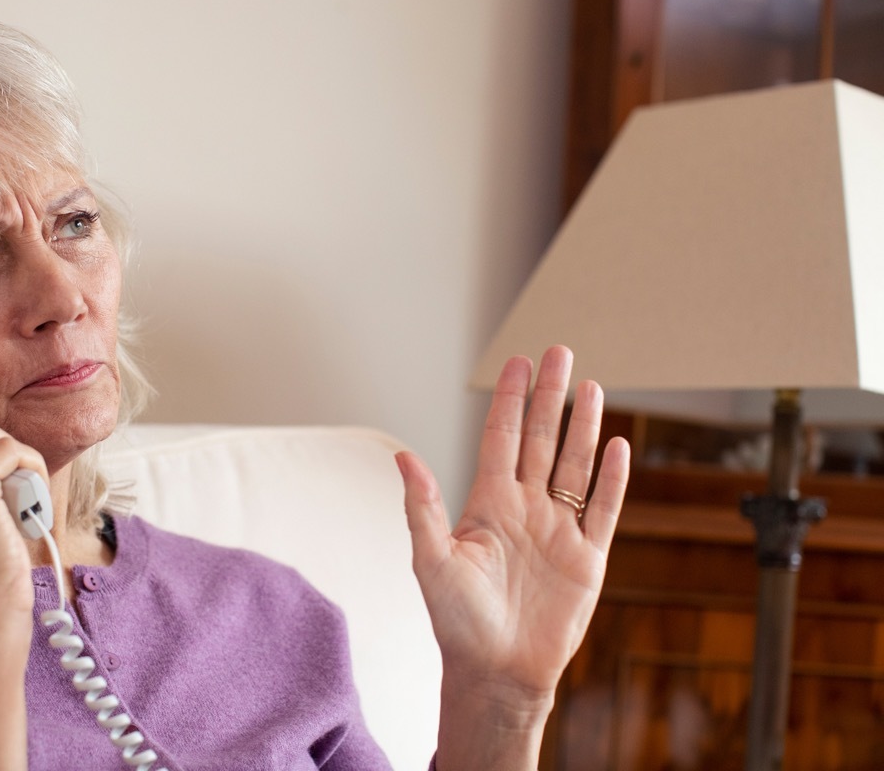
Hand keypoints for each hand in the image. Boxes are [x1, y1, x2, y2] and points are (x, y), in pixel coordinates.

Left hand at [397, 346, 628, 764]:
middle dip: (549, 396)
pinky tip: (619, 445)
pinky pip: (604, 510)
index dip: (510, 400)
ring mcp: (558, 530)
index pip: (502, 438)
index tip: (517, 362)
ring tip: (589, 386)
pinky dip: (614, 480)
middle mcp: (525, 508)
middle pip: (542, 439)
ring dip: (583, 427)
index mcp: (487, 504)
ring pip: (575, 466)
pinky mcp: (587, 558)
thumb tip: (402, 457)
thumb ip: (422, 507)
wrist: (495, 671)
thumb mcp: (431, 561)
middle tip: (559, 351)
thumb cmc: (457, 620)